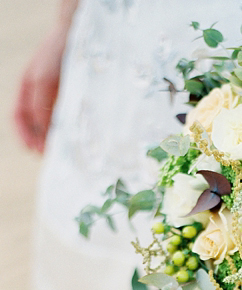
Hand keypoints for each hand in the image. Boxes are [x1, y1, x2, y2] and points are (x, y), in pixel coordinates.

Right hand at [13, 27, 68, 152]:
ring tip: (60, 150)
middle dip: (38, 140)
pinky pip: (66, 118)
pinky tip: (73, 137)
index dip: (24, 135)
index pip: (19, 117)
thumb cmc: (57, 54)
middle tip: (49, 155)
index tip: (34, 150)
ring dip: (53, 138)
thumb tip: (43, 131)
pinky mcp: (72, 97)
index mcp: (26, 88)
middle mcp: (38, 93)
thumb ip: (41, 105)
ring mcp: (56, 95)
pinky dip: (66, 129)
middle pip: (34, 124)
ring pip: (50, 123)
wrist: (77, 35)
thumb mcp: (44, 80)